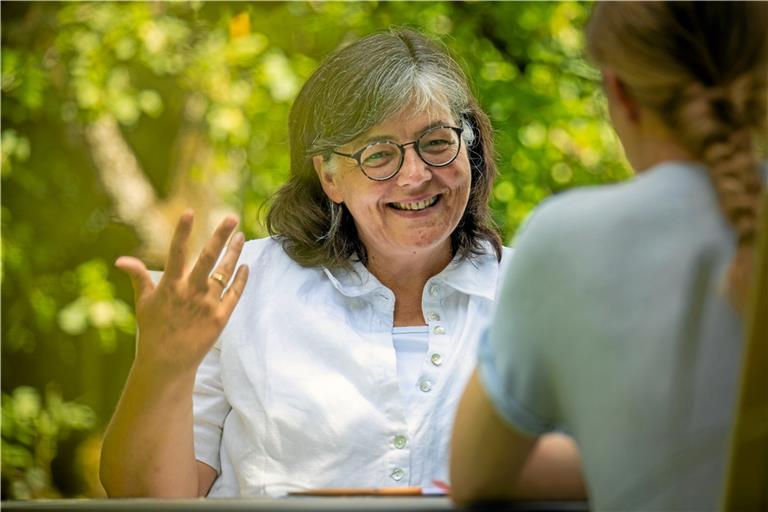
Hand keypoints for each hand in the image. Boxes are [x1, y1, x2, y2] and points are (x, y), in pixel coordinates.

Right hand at [115, 210, 248, 373]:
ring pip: (226, 273)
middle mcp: (190, 292)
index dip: (182, 232)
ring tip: (241, 236)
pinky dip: (241, 279)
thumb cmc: (153, 332)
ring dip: (234, 253)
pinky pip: (235, 293)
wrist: (167, 365)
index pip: (176, 252)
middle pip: (208, 258)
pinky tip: (245, 266)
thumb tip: (121, 260)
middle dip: (220, 236)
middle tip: (232, 218)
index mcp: (170, 286)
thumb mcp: (143, 303)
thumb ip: (138, 278)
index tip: (190, 212)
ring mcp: (207, 305)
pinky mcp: (221, 318)